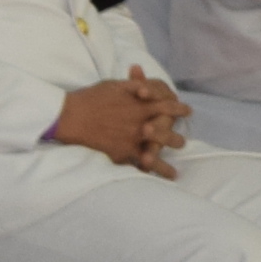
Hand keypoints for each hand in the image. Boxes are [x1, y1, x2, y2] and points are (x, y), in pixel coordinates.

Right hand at [48, 68, 188, 171]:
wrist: (73, 117)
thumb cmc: (91, 98)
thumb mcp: (114, 85)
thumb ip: (133, 85)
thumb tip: (146, 85)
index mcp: (140, 104)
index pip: (167, 106)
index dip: (178, 109)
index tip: (187, 111)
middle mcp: (141, 122)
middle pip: (167, 130)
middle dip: (177, 137)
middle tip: (182, 141)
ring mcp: (134, 139)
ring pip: (159, 147)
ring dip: (168, 153)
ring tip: (176, 164)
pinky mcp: (124, 152)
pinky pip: (144, 163)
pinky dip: (157, 169)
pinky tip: (167, 176)